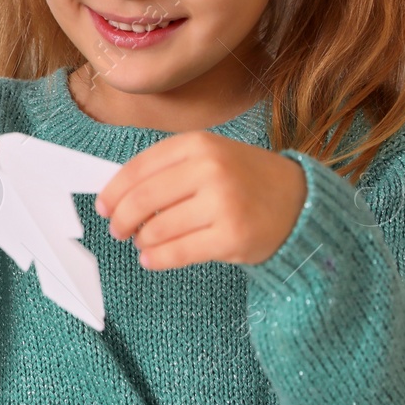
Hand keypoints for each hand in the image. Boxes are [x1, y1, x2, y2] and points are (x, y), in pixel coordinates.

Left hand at [93, 132, 306, 269]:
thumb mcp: (209, 157)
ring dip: (141, 240)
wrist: (300, 201)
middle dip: (121, 219)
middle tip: (117, 230)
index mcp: (198, 144)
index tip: (103, 206)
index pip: (138, 169)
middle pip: (143, 200)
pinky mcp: (232, 237)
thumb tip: (117, 196)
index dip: (114, 191)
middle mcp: (210, 170)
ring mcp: (223, 204)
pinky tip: (151, 259)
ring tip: (142, 243)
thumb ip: (167, 169)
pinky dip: (157, 259)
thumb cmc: (244, 179)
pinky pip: (179, 252)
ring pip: (157, 229)